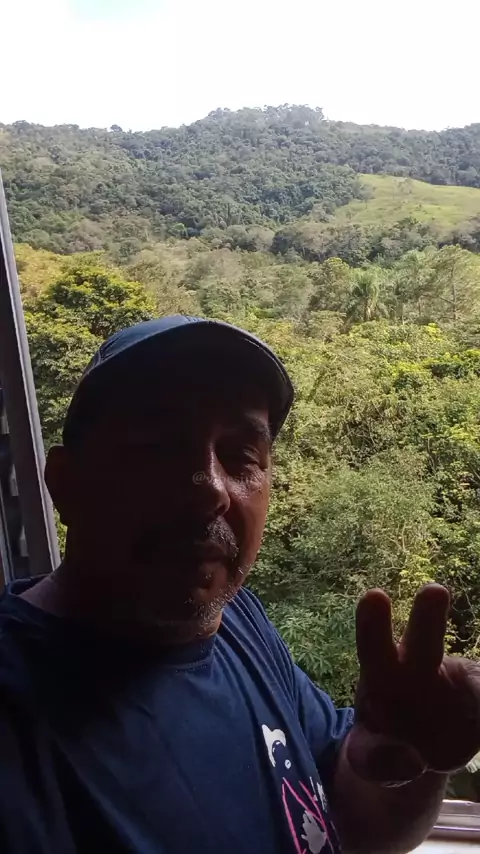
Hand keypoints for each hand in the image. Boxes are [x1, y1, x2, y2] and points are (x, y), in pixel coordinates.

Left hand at [346, 584, 479, 785]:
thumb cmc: (385, 738)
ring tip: (470, 672)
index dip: (372, 621)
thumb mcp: (368, 756)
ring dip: (478, 683)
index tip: (374, 594)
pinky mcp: (478, 702)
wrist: (418, 748)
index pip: (373, 642)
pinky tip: (479, 718)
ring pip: (472, 678)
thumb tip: (412, 761)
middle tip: (434, 591)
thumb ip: (375, 761)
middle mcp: (420, 668)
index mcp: (382, 671)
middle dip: (427, 617)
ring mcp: (456, 685)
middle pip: (422, 642)